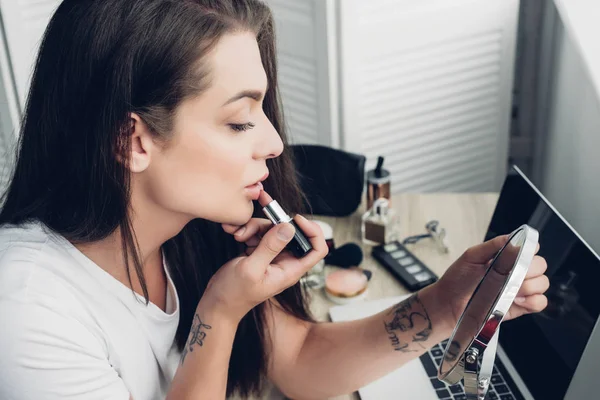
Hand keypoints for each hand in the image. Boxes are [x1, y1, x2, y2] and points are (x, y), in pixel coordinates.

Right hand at [203, 216, 326, 322]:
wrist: (217, 302)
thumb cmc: (234, 294)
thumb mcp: (251, 269)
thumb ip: (270, 247)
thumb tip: (289, 228)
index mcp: (290, 270)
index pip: (317, 249)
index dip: (312, 231)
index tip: (295, 219)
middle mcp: (285, 262)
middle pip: (291, 233)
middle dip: (273, 223)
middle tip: (252, 227)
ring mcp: (273, 256)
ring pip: (273, 229)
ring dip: (255, 227)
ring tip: (239, 235)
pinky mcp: (261, 252)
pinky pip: (260, 233)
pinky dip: (248, 231)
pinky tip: (237, 235)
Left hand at [432, 235, 548, 332]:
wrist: (448, 305)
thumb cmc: (457, 280)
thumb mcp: (471, 257)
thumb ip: (492, 246)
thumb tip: (511, 238)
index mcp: (505, 257)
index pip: (531, 248)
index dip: (530, 250)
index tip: (521, 255)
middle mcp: (515, 272)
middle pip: (540, 265)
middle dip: (530, 269)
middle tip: (513, 274)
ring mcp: (518, 289)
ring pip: (542, 283)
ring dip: (531, 286)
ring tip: (512, 289)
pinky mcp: (519, 307)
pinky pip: (540, 303)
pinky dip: (533, 301)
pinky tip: (517, 299)